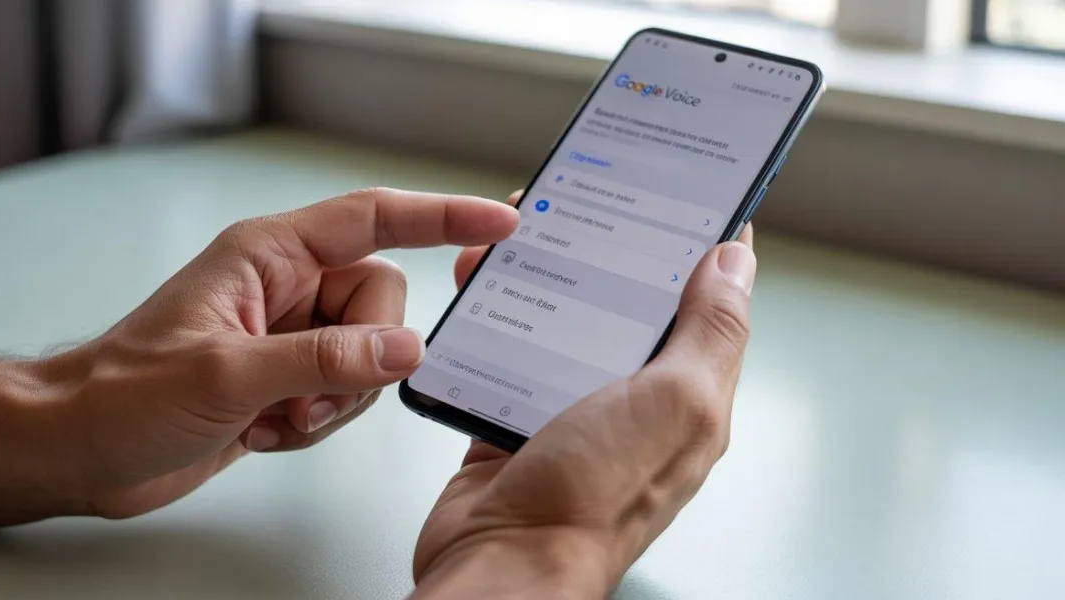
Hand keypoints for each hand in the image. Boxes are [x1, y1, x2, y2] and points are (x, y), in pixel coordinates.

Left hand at [35, 188, 517, 518]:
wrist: (80, 450)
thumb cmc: (122, 394)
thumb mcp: (228, 375)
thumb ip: (324, 360)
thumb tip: (404, 350)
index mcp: (269, 256)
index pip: (372, 221)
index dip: (439, 217)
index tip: (496, 224)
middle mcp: (286, 289)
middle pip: (380, 304)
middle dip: (360, 359)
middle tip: (306, 394)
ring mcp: (288, 336)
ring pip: (367, 356)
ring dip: (333, 401)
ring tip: (272, 417)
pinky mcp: (284, 380)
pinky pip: (342, 395)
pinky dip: (315, 423)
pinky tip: (261, 431)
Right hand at [411, 191, 755, 597]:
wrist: (502, 561)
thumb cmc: (593, 497)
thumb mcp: (675, 402)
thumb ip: (710, 332)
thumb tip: (735, 263)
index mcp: (688, 395)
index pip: (709, 306)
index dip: (704, 248)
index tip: (685, 194)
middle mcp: (635, 402)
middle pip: (630, 307)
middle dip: (608, 251)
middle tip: (585, 197)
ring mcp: (572, 411)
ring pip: (565, 323)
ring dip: (544, 278)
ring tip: (518, 238)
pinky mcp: (515, 419)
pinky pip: (509, 353)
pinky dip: (495, 319)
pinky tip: (480, 291)